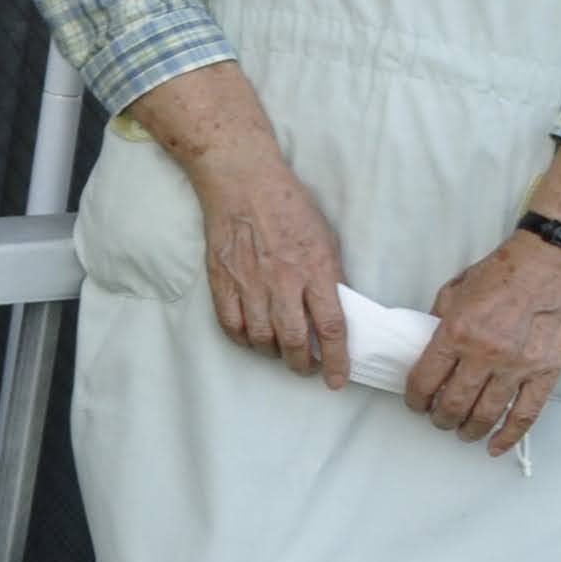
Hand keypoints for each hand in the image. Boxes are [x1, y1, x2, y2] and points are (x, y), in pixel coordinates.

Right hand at [188, 144, 350, 382]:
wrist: (243, 183)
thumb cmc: (290, 206)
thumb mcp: (325, 239)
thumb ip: (329, 278)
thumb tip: (332, 311)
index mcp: (316, 270)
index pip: (332, 327)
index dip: (337, 360)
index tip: (338, 378)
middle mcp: (283, 282)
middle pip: (295, 340)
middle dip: (303, 364)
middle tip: (307, 367)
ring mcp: (249, 283)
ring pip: (261, 338)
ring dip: (273, 353)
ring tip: (281, 351)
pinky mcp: (222, 281)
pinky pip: (231, 324)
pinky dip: (242, 339)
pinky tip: (251, 337)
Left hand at [409, 233, 560, 453]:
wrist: (555, 263)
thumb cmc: (503, 271)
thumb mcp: (455, 289)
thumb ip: (439, 321)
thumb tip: (427, 348)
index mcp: (456, 332)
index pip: (425, 380)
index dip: (415, 398)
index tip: (415, 404)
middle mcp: (484, 354)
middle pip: (453, 403)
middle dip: (440, 418)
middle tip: (438, 420)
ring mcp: (518, 367)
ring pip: (486, 414)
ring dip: (468, 429)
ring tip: (461, 433)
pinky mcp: (546, 373)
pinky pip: (526, 414)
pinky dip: (509, 436)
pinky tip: (495, 446)